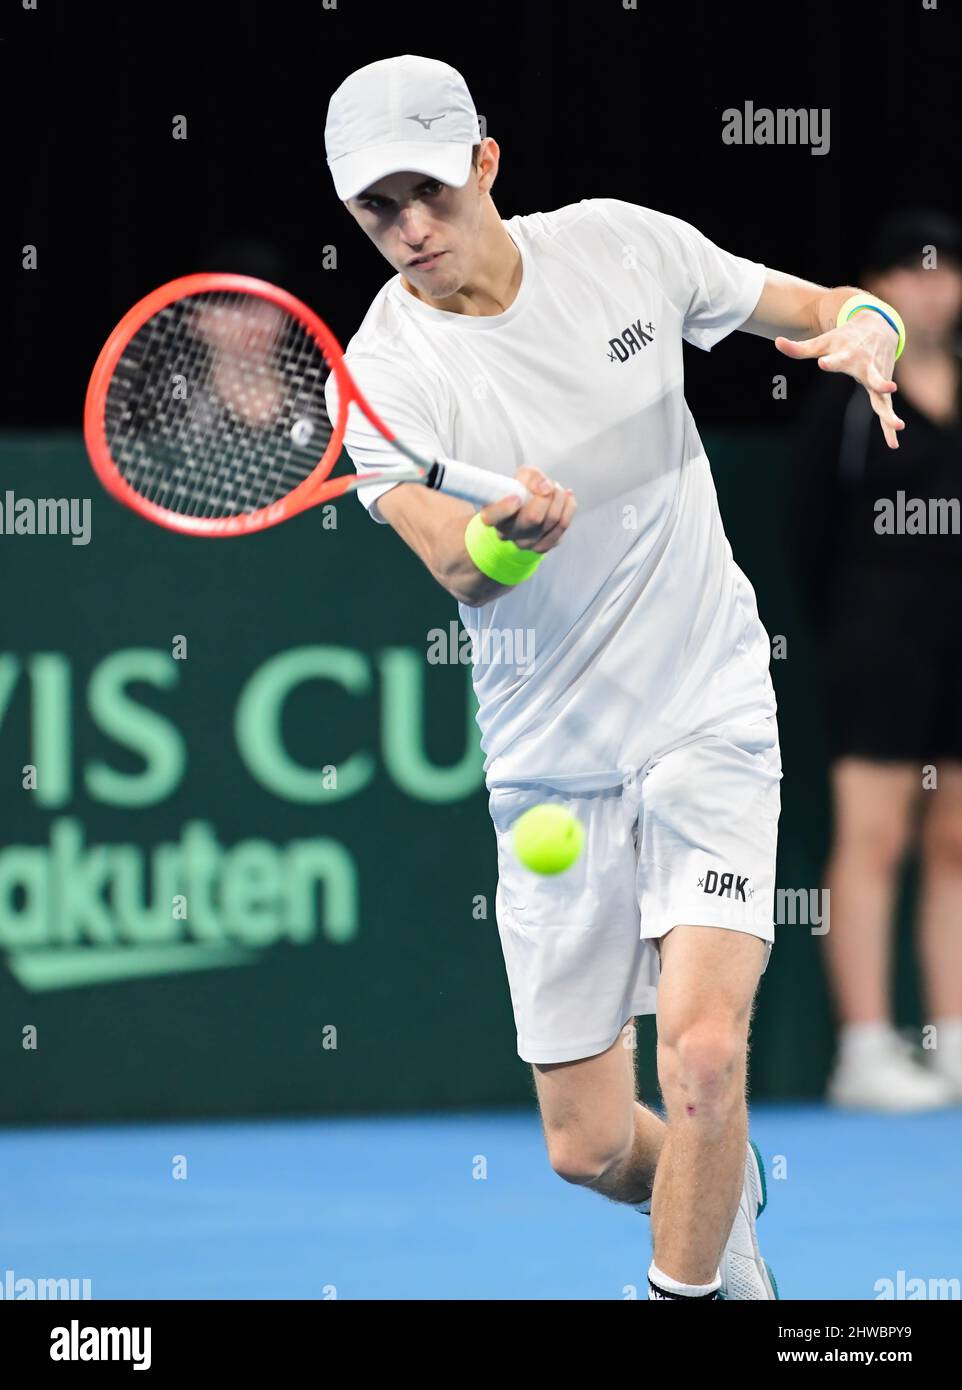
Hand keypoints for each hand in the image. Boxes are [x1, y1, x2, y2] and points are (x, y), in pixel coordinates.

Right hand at [478, 466, 575, 552]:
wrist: (525, 511)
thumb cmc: (519, 492)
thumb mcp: (520, 476)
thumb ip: (531, 476)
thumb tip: (546, 488)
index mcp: (492, 516)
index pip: (493, 517)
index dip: (505, 508)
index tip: (517, 498)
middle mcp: (507, 533)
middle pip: (534, 517)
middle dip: (547, 496)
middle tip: (550, 485)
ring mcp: (525, 543)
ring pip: (552, 520)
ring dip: (560, 498)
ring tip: (556, 489)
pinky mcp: (542, 546)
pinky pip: (563, 526)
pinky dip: (569, 507)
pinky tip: (566, 498)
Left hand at [775, 311, 904, 448]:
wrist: (880, 327)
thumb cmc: (846, 336)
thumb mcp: (824, 341)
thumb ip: (801, 348)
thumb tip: (777, 342)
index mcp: (850, 355)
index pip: (838, 359)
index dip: (831, 361)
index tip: (823, 363)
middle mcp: (867, 367)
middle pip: (874, 377)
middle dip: (880, 383)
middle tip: (889, 387)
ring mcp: (878, 378)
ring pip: (884, 398)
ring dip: (890, 412)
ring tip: (898, 426)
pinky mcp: (883, 390)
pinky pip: (886, 409)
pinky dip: (889, 426)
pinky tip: (893, 444)